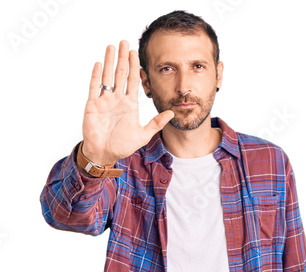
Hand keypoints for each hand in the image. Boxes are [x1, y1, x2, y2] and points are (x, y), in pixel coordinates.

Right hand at [82, 40, 174, 164]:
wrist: (104, 154)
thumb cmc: (122, 146)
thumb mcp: (143, 135)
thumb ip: (156, 124)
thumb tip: (172, 113)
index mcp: (129, 105)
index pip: (133, 81)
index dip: (134, 67)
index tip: (135, 53)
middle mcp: (117, 100)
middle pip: (120, 74)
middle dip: (122, 58)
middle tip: (124, 42)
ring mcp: (104, 101)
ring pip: (107, 76)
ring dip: (109, 61)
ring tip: (112, 46)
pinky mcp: (92, 105)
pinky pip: (94, 87)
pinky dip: (96, 75)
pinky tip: (98, 63)